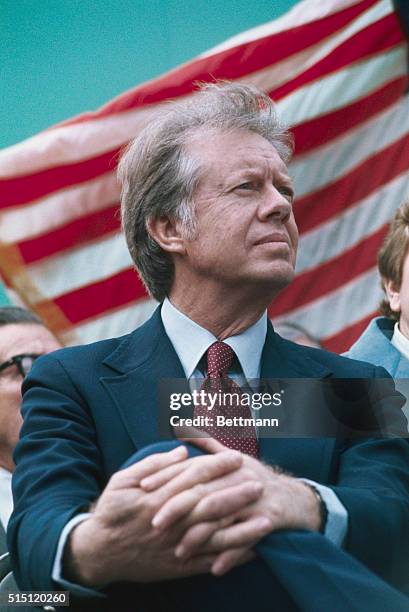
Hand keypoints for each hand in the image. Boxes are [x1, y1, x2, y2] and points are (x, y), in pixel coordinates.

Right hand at [65, 445, 261, 585]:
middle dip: (236, 495)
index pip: (194, 478)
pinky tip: (253, 551)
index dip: (217, 467)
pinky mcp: (178, 567)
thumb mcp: (123, 480)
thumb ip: (154, 464)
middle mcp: (170, 523)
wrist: (99, 553)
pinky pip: (209, 563)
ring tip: (266, 520)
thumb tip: (183, 449)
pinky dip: (231, 559)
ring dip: (242, 530)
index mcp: (157, 498)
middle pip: (209, 507)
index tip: (237, 456)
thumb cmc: (111, 512)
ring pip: (214, 538)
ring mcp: (175, 547)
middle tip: (260, 483)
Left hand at [142, 437, 321, 574]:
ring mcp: (254, 498)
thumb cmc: (256, 478)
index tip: (144, 488)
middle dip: (177, 507)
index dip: (166, 476)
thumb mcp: (234, 457)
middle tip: (154, 523)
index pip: (191, 467)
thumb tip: (183, 430)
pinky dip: (232, 553)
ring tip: (180, 551)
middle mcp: (239, 477)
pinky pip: (248, 539)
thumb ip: (208, 445)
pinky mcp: (269, 518)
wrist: (295, 498)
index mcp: (227, 462)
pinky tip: (215, 568)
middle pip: (203, 491)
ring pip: (222, 516)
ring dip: (200, 536)